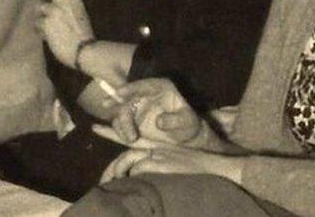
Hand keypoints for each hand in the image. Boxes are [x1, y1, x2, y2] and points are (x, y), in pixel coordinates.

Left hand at [35, 0, 94, 67]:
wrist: (84, 52)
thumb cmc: (81, 36)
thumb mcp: (80, 15)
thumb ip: (69, 5)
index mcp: (76, 0)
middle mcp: (66, 2)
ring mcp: (56, 11)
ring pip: (40, 6)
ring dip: (41, 17)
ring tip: (47, 29)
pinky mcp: (47, 22)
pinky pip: (38, 24)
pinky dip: (40, 31)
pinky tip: (46, 37)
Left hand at [102, 146, 242, 183]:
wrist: (219, 169)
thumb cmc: (200, 172)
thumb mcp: (176, 165)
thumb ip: (157, 166)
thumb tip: (138, 177)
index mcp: (159, 146)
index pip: (131, 138)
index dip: (112, 132)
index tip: (95, 128)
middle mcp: (157, 148)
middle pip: (127, 153)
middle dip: (113, 168)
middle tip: (103, 181)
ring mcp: (159, 155)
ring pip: (130, 161)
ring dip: (122, 173)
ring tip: (117, 185)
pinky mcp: (162, 164)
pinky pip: (140, 170)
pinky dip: (135, 179)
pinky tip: (135, 187)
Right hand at [109, 79, 201, 145]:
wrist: (186, 135)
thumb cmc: (189, 124)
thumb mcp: (188, 121)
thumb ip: (176, 120)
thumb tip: (158, 122)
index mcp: (160, 88)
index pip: (143, 85)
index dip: (130, 87)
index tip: (119, 92)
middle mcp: (145, 96)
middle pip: (128, 101)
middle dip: (124, 116)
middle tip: (130, 135)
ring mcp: (137, 108)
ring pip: (121, 113)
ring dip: (120, 126)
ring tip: (131, 139)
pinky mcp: (132, 120)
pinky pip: (121, 123)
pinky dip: (119, 131)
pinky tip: (125, 139)